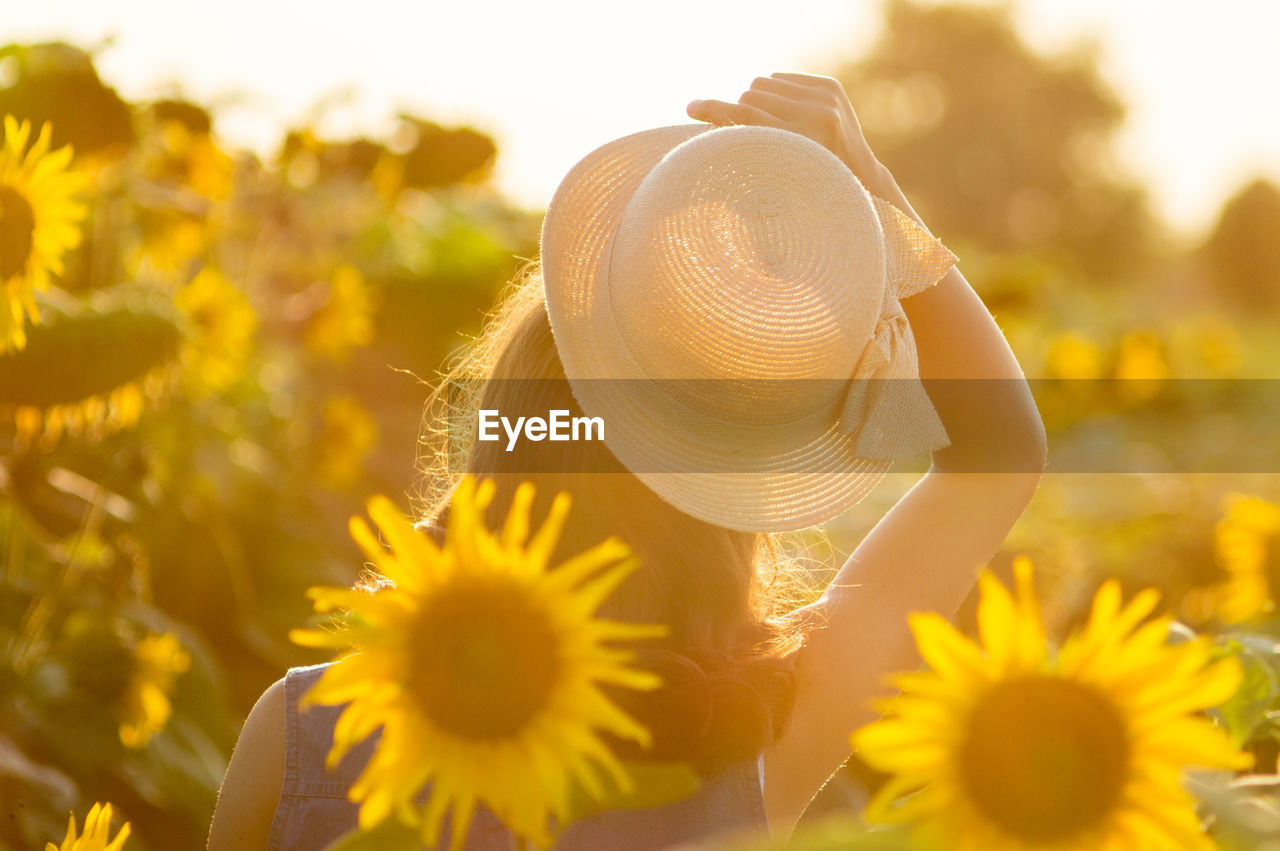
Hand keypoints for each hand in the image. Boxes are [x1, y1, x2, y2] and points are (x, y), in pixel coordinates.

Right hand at [687, 72, 886, 191]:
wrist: (858, 178)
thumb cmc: (805, 187)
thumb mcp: (772, 178)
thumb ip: (748, 150)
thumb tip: (705, 120)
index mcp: (801, 142)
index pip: (745, 116)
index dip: (714, 111)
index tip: (691, 107)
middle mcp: (818, 115)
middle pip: (751, 95)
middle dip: (740, 110)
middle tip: (745, 133)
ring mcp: (827, 98)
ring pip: (763, 83)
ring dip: (757, 101)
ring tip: (769, 126)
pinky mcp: (831, 87)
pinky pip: (781, 78)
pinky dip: (774, 94)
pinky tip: (785, 114)